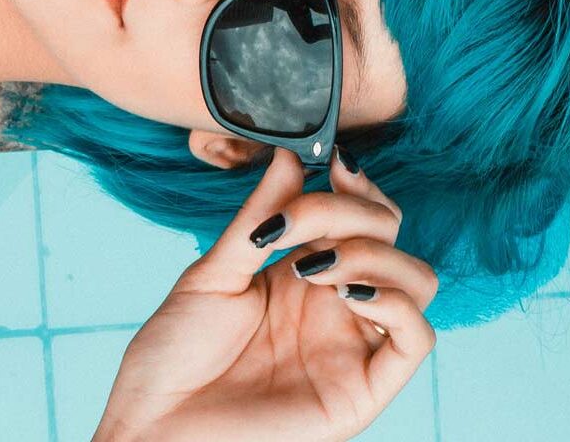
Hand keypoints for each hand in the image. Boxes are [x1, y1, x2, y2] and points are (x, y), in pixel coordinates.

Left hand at [94, 147, 437, 441]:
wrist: (153, 429)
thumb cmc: (175, 354)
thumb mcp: (215, 272)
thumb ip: (259, 217)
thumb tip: (291, 155)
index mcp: (303, 272)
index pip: (361, 214)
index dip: (357, 184)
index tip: (333, 162)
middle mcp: (336, 303)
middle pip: (390, 235)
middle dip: (353, 210)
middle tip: (298, 222)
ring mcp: (352, 345)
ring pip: (416, 279)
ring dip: (375, 253)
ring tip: (315, 264)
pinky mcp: (362, 391)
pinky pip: (416, 340)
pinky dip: (395, 302)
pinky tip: (344, 290)